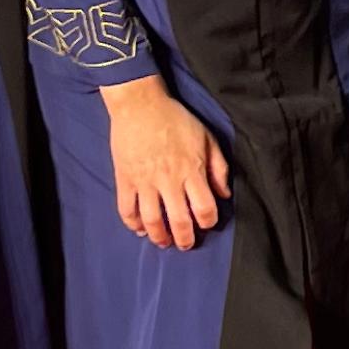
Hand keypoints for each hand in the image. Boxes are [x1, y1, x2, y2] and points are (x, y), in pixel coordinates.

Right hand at [102, 76, 225, 250]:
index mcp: (192, 170)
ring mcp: (145, 181)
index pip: (204, 208)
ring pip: (152, 221)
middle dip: (185, 240)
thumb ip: (218, 167)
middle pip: (179, 222)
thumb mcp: (207, 138)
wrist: (140, 104)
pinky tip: (140, 228)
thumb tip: (224, 194)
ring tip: (164, 241)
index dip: (208, 222)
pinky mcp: (125, 179)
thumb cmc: (176, 119)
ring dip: (159, 237)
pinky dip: (132, 224)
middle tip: (186, 244)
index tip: (207, 224)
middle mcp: (169, 180)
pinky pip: (126, 210)